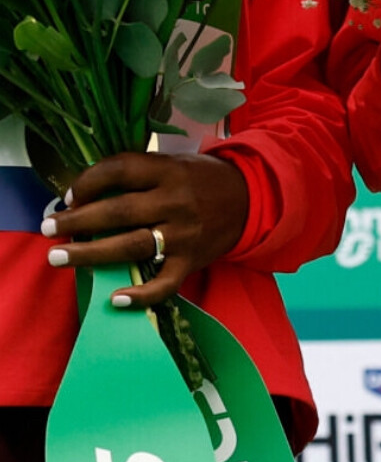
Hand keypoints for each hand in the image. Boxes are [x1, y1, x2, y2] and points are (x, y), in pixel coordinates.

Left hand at [42, 151, 249, 307]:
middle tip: (48, 229)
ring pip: (131, 246)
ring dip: (91, 253)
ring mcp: (184, 234)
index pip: (121, 169)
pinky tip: (115, 299)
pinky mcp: (192, 261)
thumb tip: (86, 192)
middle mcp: (176, 201)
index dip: (89, 181)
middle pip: (118, 211)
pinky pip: (164, 283)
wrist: (250, 197)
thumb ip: (139, 174)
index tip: (69, 195)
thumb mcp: (174, 163)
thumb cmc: (201, 179)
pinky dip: (140, 294)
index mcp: (170, 170)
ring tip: (60, 257)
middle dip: (78, 221)